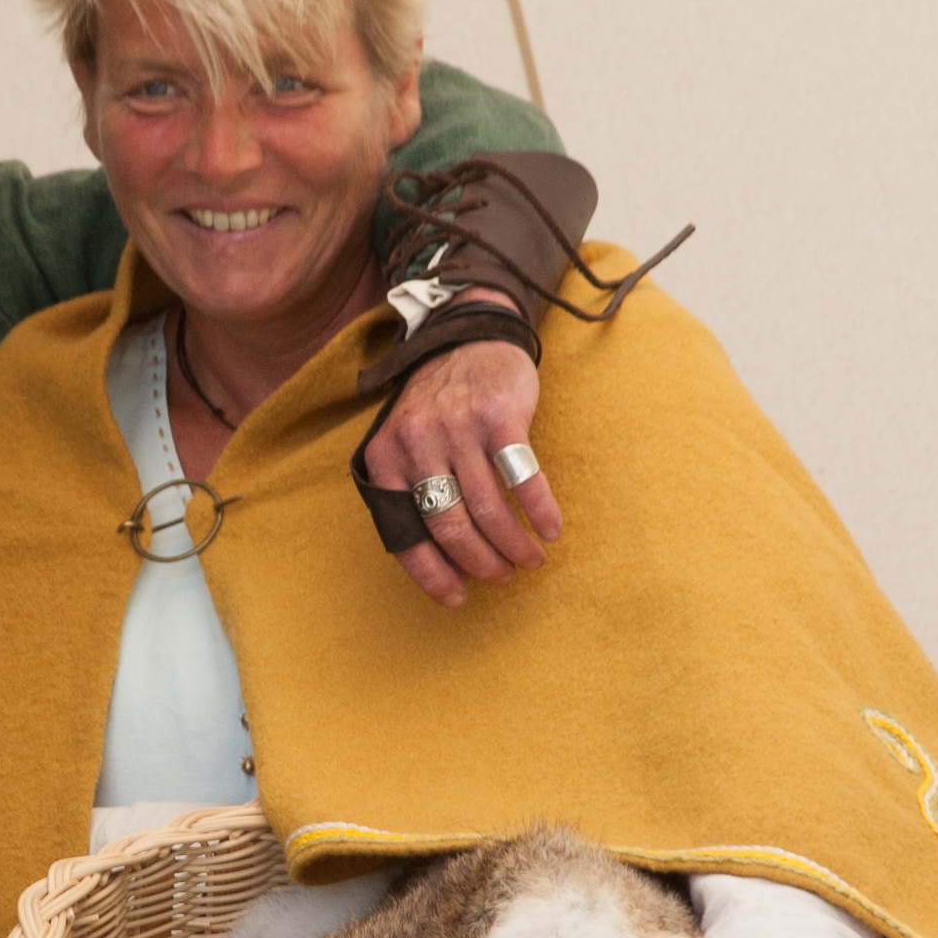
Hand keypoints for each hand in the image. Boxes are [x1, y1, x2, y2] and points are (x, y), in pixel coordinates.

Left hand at [362, 311, 561, 608]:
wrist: (467, 338)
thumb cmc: (437, 406)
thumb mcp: (404, 443)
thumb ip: (409, 491)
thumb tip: (439, 561)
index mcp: (386, 459)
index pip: (405, 533)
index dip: (432, 574)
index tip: (458, 599)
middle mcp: (417, 444)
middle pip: (450, 527)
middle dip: (480, 563)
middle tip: (502, 577)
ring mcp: (457, 429)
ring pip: (488, 509)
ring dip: (514, 545)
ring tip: (530, 560)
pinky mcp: (498, 417)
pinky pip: (521, 478)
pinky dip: (540, 511)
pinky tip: (551, 530)